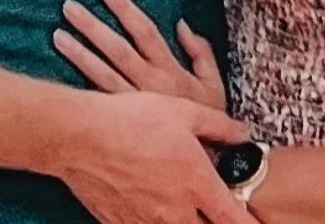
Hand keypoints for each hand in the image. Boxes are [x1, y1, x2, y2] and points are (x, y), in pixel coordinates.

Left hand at [55, 0, 226, 111]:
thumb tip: (182, 24)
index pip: (144, 30)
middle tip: (68, 6)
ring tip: (57, 35)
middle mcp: (147, 85)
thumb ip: (201, 52)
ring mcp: (131, 106)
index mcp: (169, 71)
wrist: (201, 170)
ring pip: (100, 74)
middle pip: (116, 49)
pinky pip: (97, 100)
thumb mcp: (213, 86)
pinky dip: (80, 85)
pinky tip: (64, 73)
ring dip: (78, 53)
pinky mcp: (120, 124)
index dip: (124, 8)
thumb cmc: (208, 125)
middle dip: (91, 26)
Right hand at [56, 89, 253, 223]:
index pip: (233, 220)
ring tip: (185, 205)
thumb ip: (219, 126)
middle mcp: (175, 212)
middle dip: (215, 223)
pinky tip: (154, 205)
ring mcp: (147, 223)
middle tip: (218, 211)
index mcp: (196, 183)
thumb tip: (244, 134)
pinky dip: (155, 222)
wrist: (81, 136)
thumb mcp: (183, 111)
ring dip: (186, 222)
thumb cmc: (132, 119)